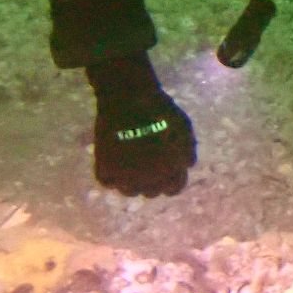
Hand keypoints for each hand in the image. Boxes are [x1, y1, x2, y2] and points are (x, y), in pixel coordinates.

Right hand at [86, 57, 196, 197]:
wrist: (130, 100)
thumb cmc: (160, 112)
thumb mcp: (185, 130)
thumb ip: (187, 151)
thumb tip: (185, 165)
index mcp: (172, 170)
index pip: (173, 189)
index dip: (170, 180)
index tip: (164, 171)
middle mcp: (150, 179)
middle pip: (150, 192)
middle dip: (151, 180)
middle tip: (145, 164)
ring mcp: (126, 177)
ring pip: (128, 190)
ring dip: (130, 180)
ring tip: (128, 163)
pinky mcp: (105, 168)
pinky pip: (106, 181)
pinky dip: (109, 174)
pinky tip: (112, 160)